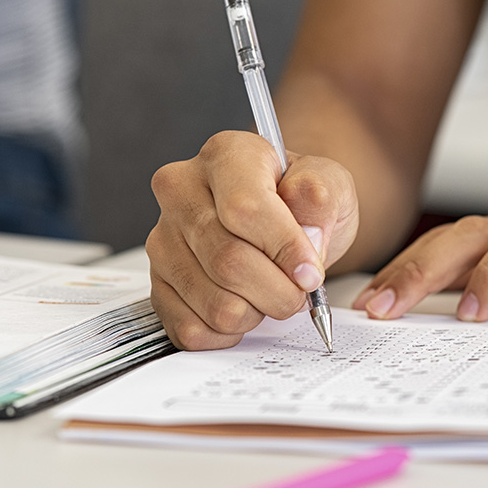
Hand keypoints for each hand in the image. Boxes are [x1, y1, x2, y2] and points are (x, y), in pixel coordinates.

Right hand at [146, 131, 357, 349]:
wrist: (282, 223)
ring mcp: (163, 240)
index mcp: (225, 155)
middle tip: (299, 290)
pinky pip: (192, 329)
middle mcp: (181, 192)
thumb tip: (306, 235)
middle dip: (278, 291)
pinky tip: (245, 307)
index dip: (284, 249)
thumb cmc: (301, 203)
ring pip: (214, 303)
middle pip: (228, 261)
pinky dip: (230, 333)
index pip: (244, 208)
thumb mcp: (329, 186)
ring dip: (257, 312)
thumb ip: (321, 198)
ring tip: (269, 293)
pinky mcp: (158, 284)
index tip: (310, 273)